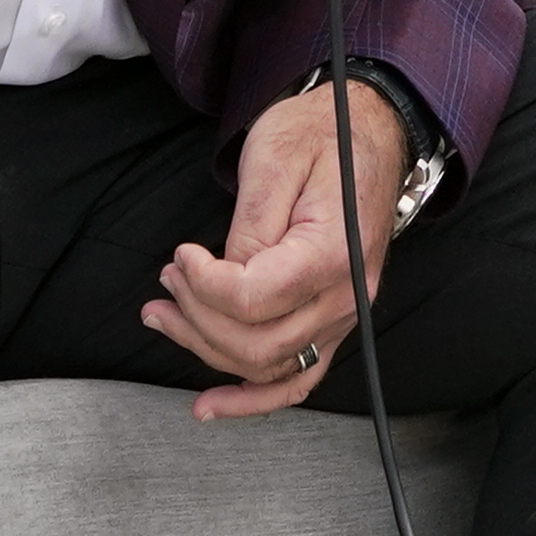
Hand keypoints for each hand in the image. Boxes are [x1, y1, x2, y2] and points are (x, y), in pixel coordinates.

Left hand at [145, 79, 406, 420]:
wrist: (371, 131)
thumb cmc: (324, 135)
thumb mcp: (277, 159)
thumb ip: (251, 224)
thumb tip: (223, 276)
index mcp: (335, 252)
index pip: (254, 299)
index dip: (203, 285)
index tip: (181, 255)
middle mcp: (347, 295)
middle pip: (255, 342)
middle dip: (196, 317)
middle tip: (168, 279)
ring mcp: (344, 314)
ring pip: (266, 365)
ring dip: (207, 350)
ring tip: (164, 317)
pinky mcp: (334, 321)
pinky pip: (298, 379)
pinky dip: (254, 400)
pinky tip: (212, 405)